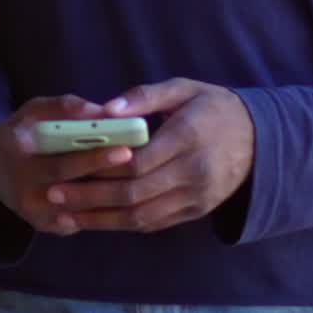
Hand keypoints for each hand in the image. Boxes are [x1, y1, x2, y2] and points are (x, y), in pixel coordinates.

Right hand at [0, 94, 133, 235]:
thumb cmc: (23, 132)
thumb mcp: (35, 110)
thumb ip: (65, 108)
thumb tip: (103, 112)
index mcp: (19, 155)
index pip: (61, 161)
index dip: (94, 157)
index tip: (125, 148)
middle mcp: (23, 191)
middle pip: (72, 190)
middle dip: (107, 179)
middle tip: (139, 167)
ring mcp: (33, 214)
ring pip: (79, 211)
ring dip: (108, 198)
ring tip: (138, 182)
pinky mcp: (44, 226)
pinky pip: (79, 222)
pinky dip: (101, 212)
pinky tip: (123, 198)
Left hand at [44, 78, 254, 233]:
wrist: (258, 140)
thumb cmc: (213, 107)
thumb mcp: (182, 88)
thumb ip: (143, 97)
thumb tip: (106, 110)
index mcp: (187, 137)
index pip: (137, 161)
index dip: (101, 167)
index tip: (67, 166)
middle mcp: (192, 173)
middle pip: (133, 193)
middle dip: (90, 197)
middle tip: (54, 194)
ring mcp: (195, 198)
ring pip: (140, 217)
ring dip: (100, 218)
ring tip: (64, 214)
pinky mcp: (195, 213)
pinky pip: (153, 223)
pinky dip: (122, 224)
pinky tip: (95, 219)